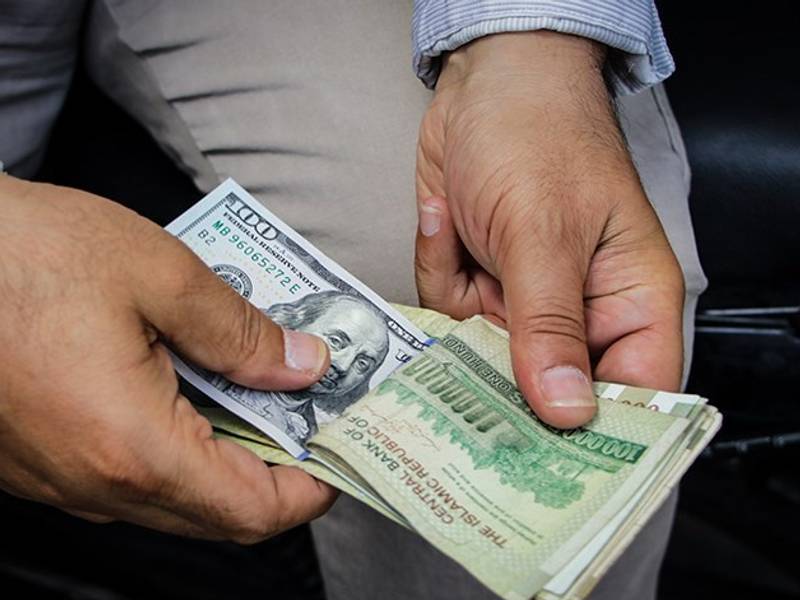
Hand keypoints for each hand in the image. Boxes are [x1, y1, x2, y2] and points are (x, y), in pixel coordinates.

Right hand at [0, 176, 334, 541]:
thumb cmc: (20, 252)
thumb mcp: (157, 274)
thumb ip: (240, 331)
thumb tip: (303, 365)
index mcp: (131, 448)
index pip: (253, 511)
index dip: (312, 487)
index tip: (345, 448)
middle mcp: (91, 482)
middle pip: (218, 510)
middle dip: (278, 464)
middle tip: (313, 408)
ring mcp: (57, 477)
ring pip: (174, 493)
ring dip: (229, 449)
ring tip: (260, 384)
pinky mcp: (37, 457)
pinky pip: (128, 471)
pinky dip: (179, 439)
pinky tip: (193, 382)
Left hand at [415, 32, 684, 428]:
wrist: (485, 78)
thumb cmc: (539, 133)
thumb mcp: (543, 231)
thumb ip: (548, 323)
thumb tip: (566, 409)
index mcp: (629, 300)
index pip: (633, 394)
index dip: (597, 439)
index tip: (547, 469)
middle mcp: (579, 311)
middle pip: (548, 389)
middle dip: (501, 382)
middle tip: (462, 395)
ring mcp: (525, 299)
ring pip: (486, 355)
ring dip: (458, 311)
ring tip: (456, 255)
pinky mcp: (480, 282)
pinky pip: (448, 313)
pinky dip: (439, 268)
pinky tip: (445, 221)